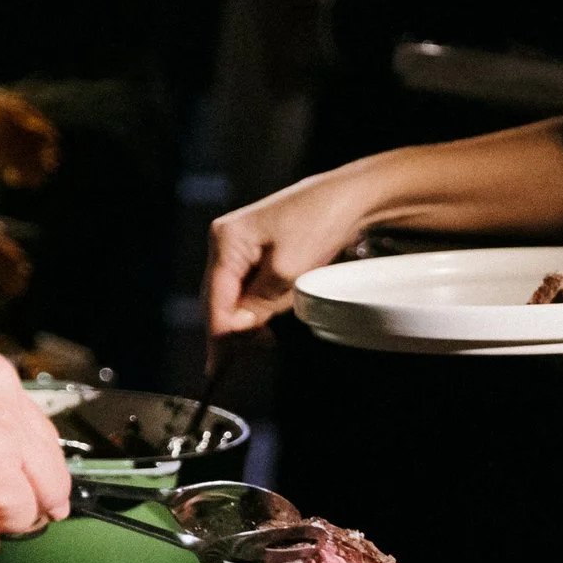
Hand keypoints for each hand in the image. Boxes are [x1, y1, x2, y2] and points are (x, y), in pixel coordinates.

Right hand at [203, 170, 369, 364]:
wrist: (348, 199)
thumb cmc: (319, 222)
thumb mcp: (288, 271)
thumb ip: (258, 303)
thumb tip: (236, 328)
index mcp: (227, 239)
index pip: (215, 296)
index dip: (218, 333)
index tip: (218, 364)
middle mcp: (227, 241)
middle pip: (219, 298)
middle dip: (231, 329)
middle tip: (235, 363)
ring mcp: (241, 246)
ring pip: (234, 296)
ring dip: (246, 321)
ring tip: (264, 341)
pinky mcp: (257, 252)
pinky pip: (248, 287)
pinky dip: (256, 308)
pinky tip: (267, 325)